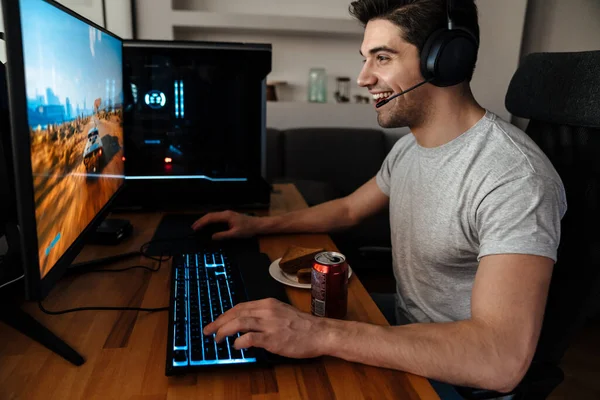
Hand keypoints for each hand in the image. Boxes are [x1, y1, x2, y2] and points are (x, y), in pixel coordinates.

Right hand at [191, 210, 259, 239]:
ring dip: (205, 220)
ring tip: (198, 226)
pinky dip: (210, 220)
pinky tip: (208, 224)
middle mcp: (226, 213)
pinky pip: (217, 217)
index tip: (195, 228)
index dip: (202, 223)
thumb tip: (212, 237)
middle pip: (210, 215)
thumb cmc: (248, 229)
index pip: (210, 218)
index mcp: (226, 216)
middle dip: (201, 221)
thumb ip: (223, 235)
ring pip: (213, 215)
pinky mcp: (229, 216)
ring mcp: (227, 214)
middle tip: (193, 227)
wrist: (258, 225)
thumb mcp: (235, 234)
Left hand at [203, 298, 329, 358]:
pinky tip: (235, 346)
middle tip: (209, 331)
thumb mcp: (282, 312)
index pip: (240, 306)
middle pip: (236, 313)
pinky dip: (239, 341)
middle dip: (219, 322)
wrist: (320, 333)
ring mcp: (270, 324)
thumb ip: (265, 315)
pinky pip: (250, 338)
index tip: (217, 321)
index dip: (225, 314)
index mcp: (268, 303)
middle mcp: (267, 311)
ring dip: (224, 331)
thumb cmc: (303, 325)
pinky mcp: (273, 339)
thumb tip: (247, 324)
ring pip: (240, 323)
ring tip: (217, 339)